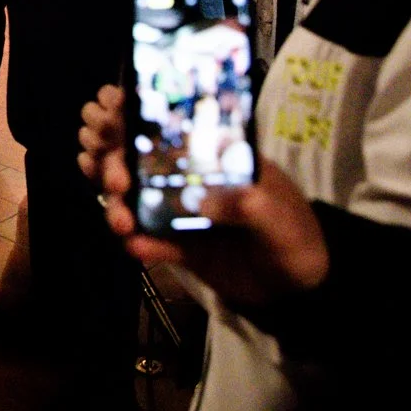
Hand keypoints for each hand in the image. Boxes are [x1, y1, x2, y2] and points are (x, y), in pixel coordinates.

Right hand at [78, 84, 328, 307]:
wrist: (300, 292)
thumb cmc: (297, 239)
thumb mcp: (281, 218)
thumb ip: (250, 205)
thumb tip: (205, 200)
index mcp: (216, 156)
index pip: (171, 127)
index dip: (134, 119)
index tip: (109, 121)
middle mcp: (192, 178)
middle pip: (141, 161)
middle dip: (116, 165)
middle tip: (114, 182)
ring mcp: (183, 212)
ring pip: (137, 200)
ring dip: (118, 206)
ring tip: (121, 224)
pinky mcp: (180, 246)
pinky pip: (152, 240)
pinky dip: (140, 242)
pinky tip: (136, 247)